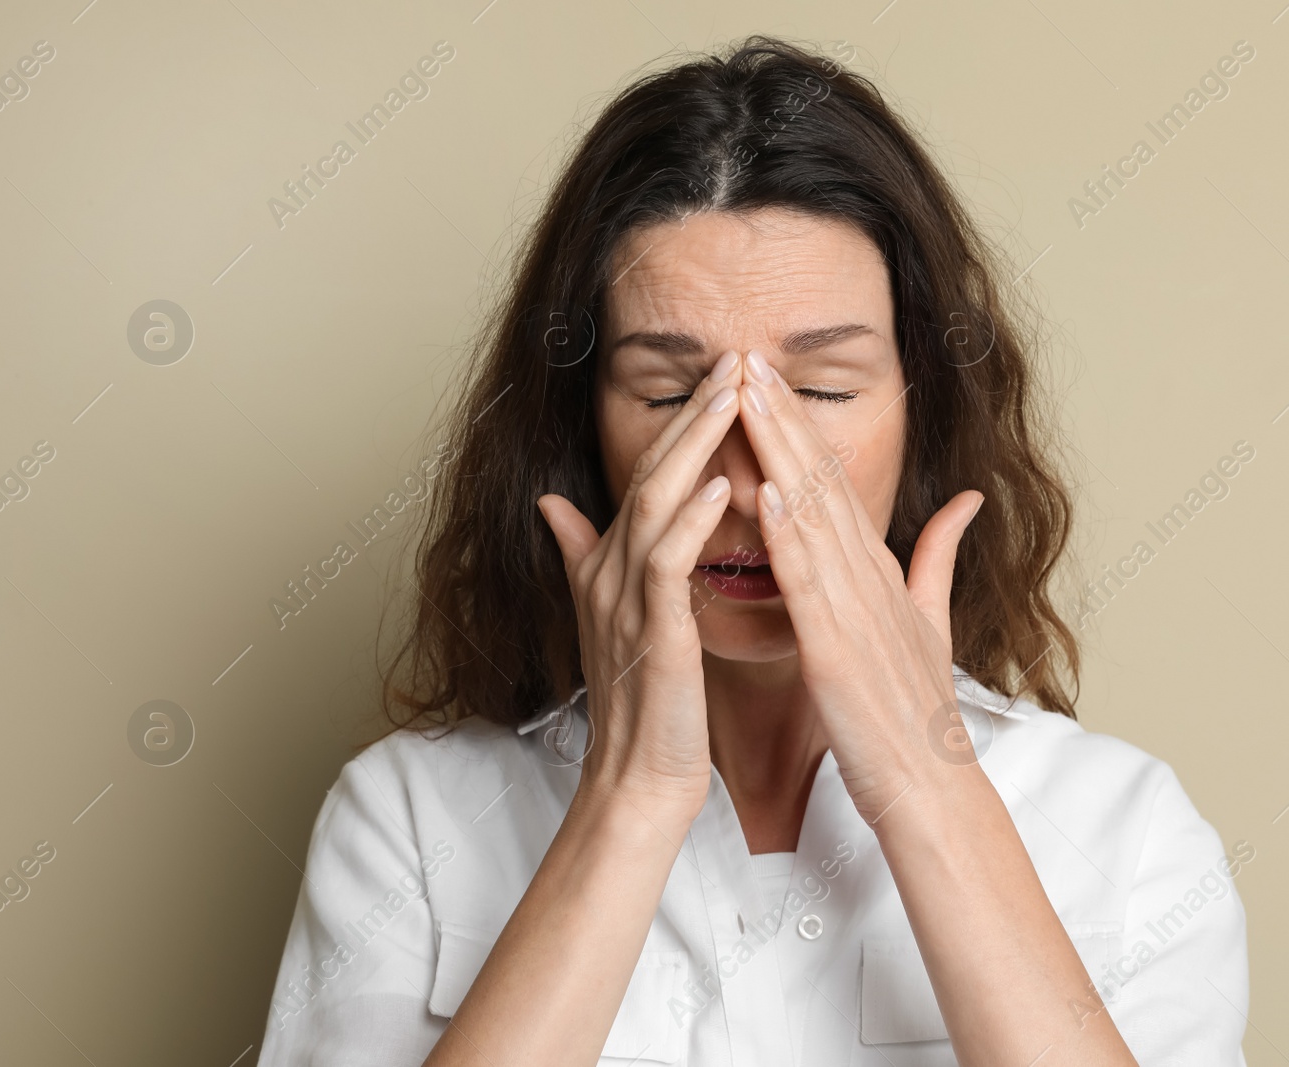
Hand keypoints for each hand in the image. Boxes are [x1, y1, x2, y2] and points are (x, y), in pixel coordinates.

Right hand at [536, 351, 742, 822]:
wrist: (637, 777)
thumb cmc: (644, 702)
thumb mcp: (608, 615)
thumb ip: (581, 553)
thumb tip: (553, 503)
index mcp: (613, 562)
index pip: (651, 473)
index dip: (685, 420)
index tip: (727, 373)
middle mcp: (611, 570)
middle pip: (653, 470)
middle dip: (694, 410)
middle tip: (735, 356)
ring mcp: (625, 598)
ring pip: (658, 501)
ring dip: (696, 444)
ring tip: (734, 394)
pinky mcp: (650, 631)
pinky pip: (667, 562)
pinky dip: (691, 520)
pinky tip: (719, 484)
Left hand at [734, 348, 984, 823]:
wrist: (931, 785)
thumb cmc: (917, 712)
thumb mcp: (932, 621)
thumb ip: (940, 556)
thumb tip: (965, 499)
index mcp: (877, 570)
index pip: (832, 482)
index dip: (799, 426)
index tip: (767, 377)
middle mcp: (867, 576)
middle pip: (819, 479)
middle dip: (782, 415)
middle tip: (748, 355)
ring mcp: (854, 609)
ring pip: (810, 514)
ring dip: (777, 450)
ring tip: (747, 395)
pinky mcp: (837, 648)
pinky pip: (808, 583)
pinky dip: (787, 533)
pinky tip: (763, 491)